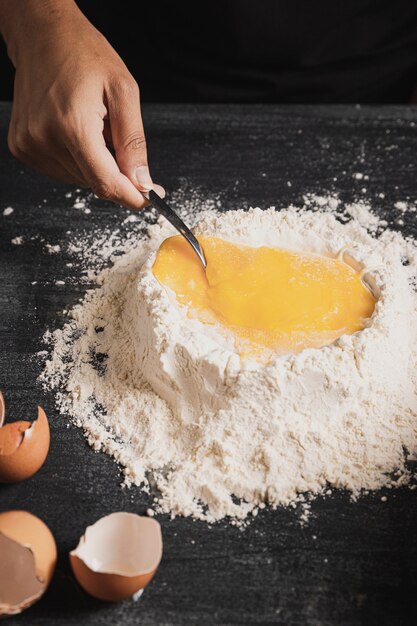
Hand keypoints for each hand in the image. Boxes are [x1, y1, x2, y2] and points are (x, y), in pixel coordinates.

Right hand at [0, 0, 162, 208]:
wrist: (43, 36)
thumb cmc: (84, 55)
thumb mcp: (123, 93)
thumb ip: (133, 143)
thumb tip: (142, 182)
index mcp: (72, 125)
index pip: (105, 182)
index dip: (131, 196)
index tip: (148, 199)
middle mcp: (45, 139)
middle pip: (93, 183)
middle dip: (117, 175)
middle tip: (121, 144)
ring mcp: (30, 145)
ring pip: (78, 180)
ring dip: (96, 165)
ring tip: (94, 128)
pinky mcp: (22, 147)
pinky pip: (61, 171)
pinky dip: (77, 160)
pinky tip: (76, 133)